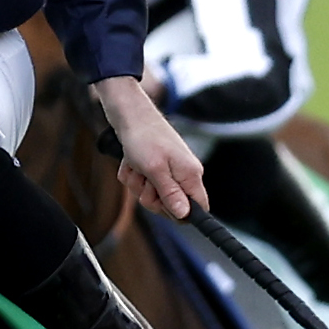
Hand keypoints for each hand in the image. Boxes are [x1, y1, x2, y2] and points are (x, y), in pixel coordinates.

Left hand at [98, 77, 209, 217]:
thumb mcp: (155, 169)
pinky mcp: (156, 166)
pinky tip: (131, 161)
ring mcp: (170, 170)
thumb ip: (171, 194)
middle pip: (171, 206)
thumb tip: (185, 215)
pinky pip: (143, 183)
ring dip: (138, 184)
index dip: (180, 214)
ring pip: (153, 195)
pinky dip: (133, 174)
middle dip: (151, 197)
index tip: (162, 203)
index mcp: (191, 175)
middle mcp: (184, 174)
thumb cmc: (143, 137)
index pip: (199, 209)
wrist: (129, 114)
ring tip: (136, 166)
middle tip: (144, 179)